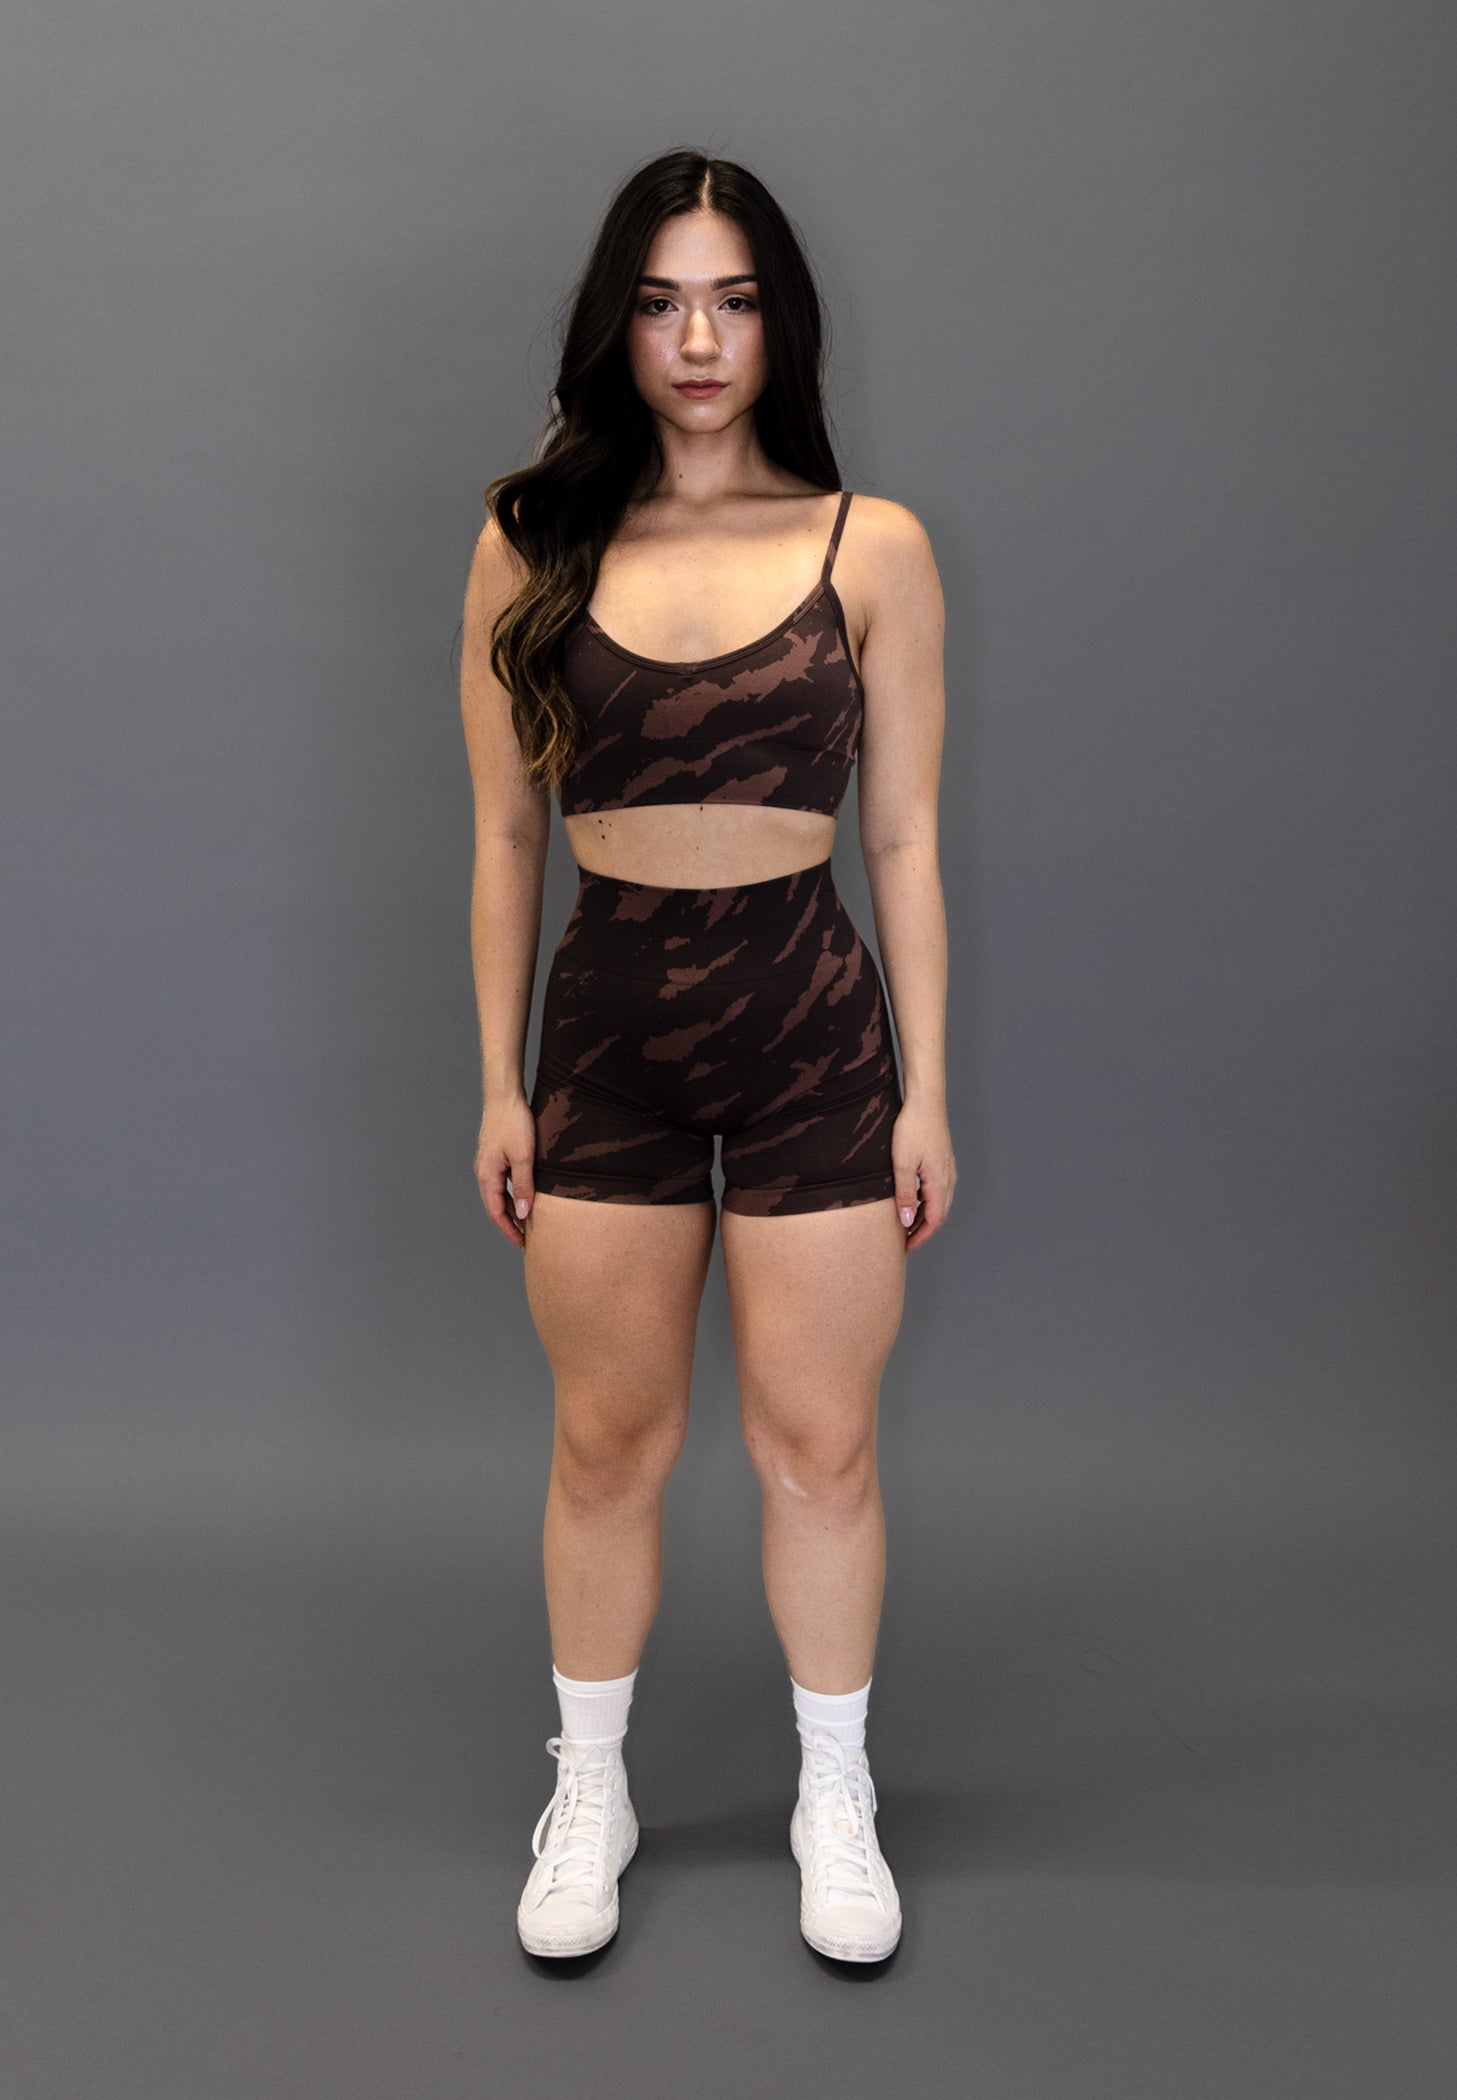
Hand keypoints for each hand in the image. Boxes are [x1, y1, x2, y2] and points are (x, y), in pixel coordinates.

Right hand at [475, 1094, 537, 1248]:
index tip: (522, 1245)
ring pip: (499, 1194)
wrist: (505, 1096)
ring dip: (512, 1209)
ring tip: (528, 1222)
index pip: (496, 1212)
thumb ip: (524, 1186)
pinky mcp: (495, 1156)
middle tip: (526, 1239)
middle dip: (510, 1224)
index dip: (509, 1230)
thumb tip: (522, 1213)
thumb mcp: (524, 1157)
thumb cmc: (514, 1123)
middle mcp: (484, 1172)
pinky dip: (512, 1194)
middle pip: (496, 1206)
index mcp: (487, 1176)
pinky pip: (502, 1182)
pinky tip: (525, 1196)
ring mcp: (488, 1164)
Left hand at [891, 1096, 955, 1249]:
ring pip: (938, 1202)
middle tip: (904, 1241)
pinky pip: (937, 1189)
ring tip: (905, 1223)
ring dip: (924, 1215)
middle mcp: (948, 1179)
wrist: (925, 1101)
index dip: (920, 1237)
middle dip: (922, 1230)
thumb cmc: (912, 1129)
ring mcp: (947, 1169)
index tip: (906, 1248)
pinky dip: (926, 1201)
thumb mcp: (902, 1165)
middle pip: (938, 1214)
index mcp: (940, 1183)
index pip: (933, 1221)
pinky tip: (912, 1198)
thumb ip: (905, 1195)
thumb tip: (907, 1222)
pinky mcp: (942, 1161)